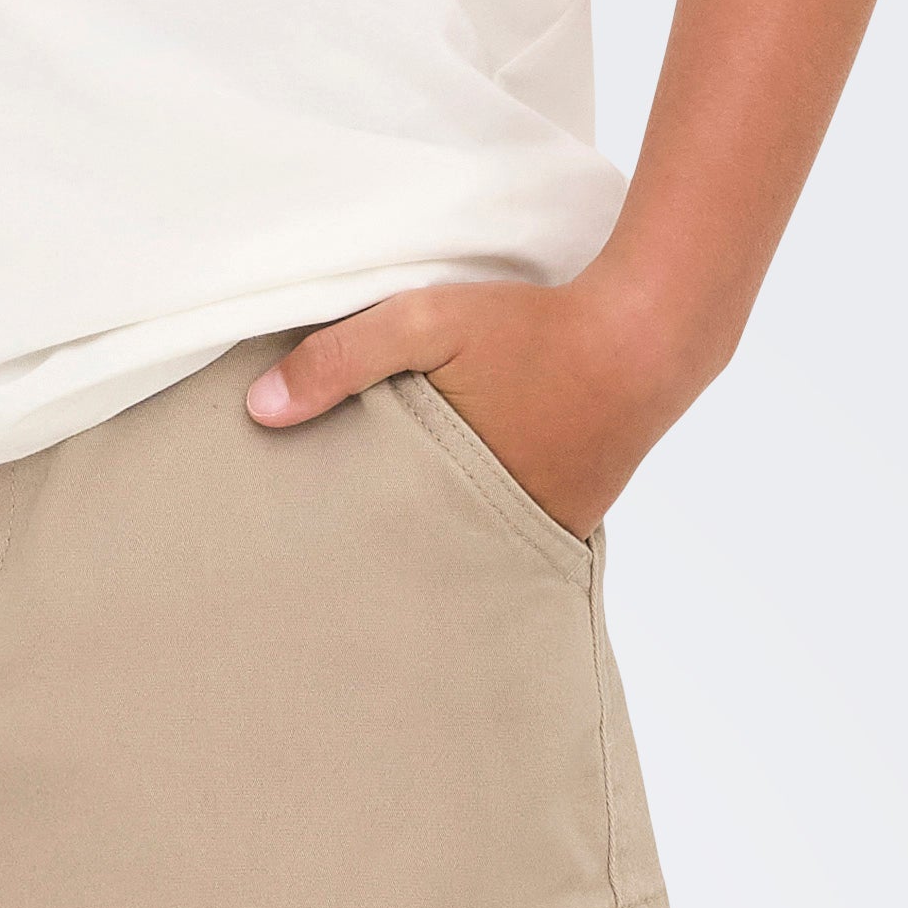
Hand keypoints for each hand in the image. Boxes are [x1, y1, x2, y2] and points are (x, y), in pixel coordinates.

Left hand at [246, 269, 714, 538]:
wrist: (650, 332)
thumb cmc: (536, 327)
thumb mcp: (427, 322)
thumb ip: (341, 358)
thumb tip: (258, 410)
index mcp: (452, 501)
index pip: (376, 556)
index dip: (338, 566)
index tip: (297, 573)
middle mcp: (497, 536)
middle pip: (417, 566)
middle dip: (378, 569)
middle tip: (326, 585)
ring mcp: (538, 536)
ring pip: (462, 554)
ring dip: (430, 546)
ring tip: (383, 552)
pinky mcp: (566, 522)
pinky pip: (506, 537)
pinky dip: (478, 526)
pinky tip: (451, 516)